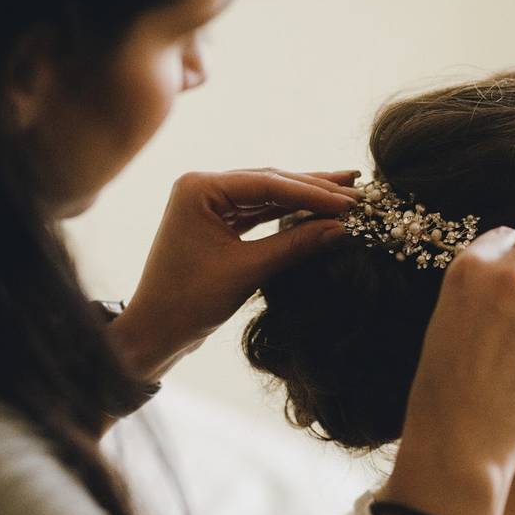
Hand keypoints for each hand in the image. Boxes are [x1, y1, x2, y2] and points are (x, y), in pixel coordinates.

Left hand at [109, 168, 357, 382]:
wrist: (155, 332)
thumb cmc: (189, 302)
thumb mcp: (247, 271)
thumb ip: (295, 245)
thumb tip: (342, 228)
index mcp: (200, 188)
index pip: (268, 184)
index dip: (314, 193)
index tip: (351, 202)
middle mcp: (203, 187)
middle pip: (271, 183)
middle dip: (316, 189)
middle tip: (359, 190)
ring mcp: (210, 203)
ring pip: (270, 196)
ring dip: (307, 199)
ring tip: (348, 193)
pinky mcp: (218, 221)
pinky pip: (261, 213)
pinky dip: (291, 215)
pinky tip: (320, 212)